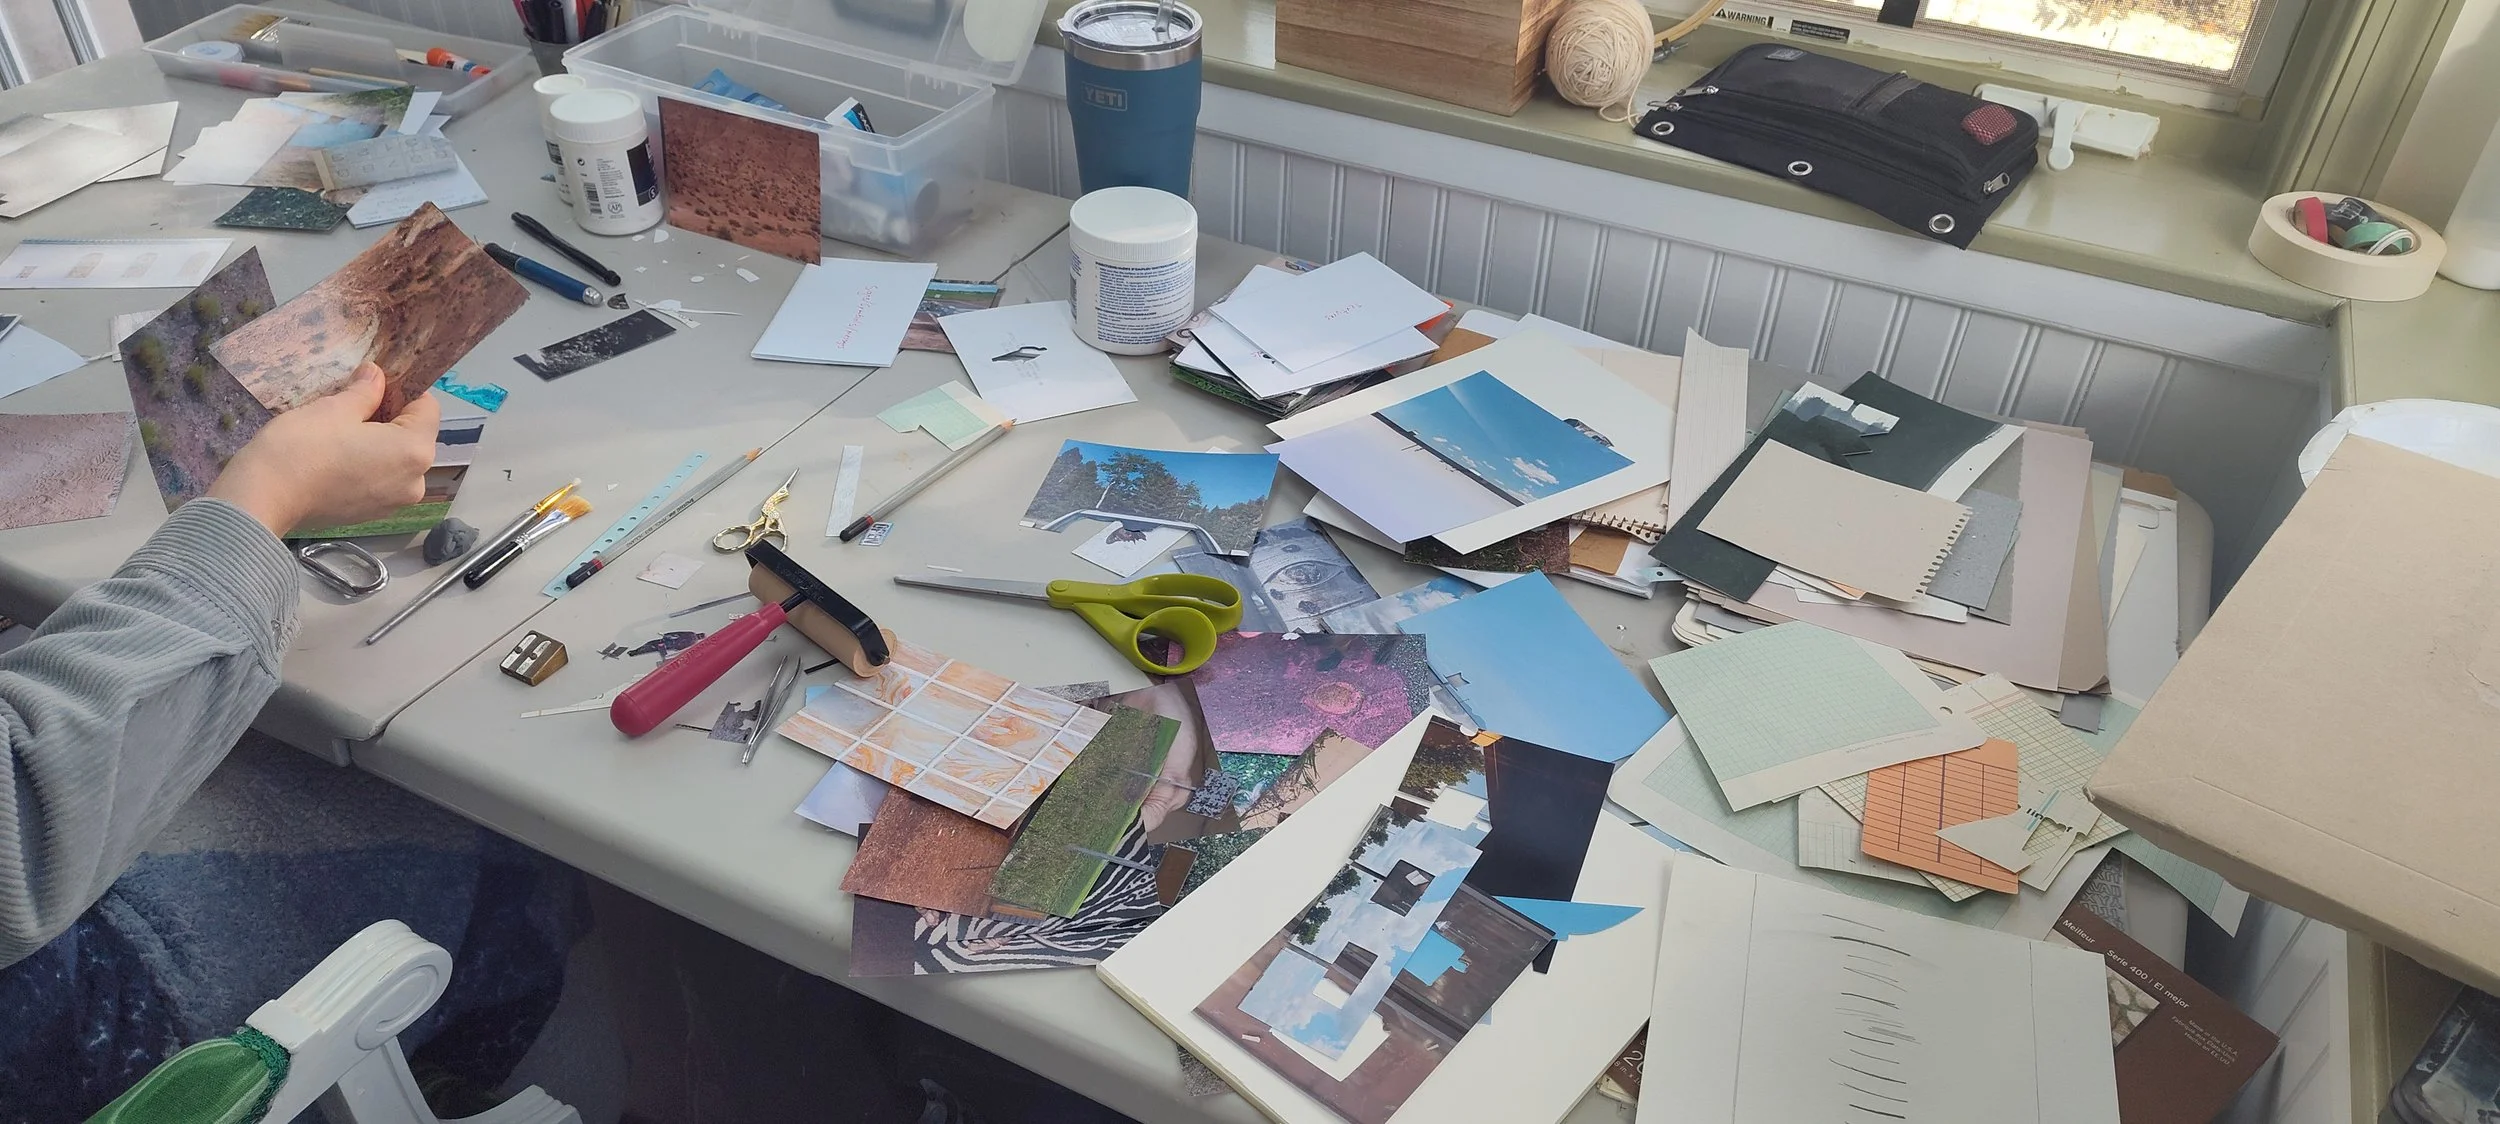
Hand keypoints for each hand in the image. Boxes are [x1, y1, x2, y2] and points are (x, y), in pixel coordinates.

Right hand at [209, 364, 439, 535]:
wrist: (264, 497)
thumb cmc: (303, 447)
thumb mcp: (336, 408)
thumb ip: (366, 391)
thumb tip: (376, 374)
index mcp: (415, 451)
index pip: (428, 408)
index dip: (405, 390)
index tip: (376, 383)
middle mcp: (415, 481)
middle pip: (415, 435)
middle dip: (391, 415)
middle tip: (354, 403)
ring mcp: (394, 502)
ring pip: (397, 458)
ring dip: (378, 440)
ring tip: (343, 428)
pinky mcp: (372, 514)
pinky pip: (381, 479)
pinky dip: (368, 463)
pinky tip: (338, 454)